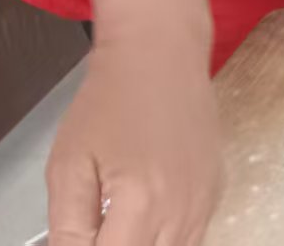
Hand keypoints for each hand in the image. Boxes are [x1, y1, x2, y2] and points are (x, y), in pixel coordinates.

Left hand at [47, 39, 220, 245]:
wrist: (161, 55)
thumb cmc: (111, 100)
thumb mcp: (68, 165)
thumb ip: (67, 227)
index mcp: (142, 202)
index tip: (81, 234)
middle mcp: (182, 207)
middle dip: (118, 245)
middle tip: (97, 227)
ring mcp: (205, 199)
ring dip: (145, 244)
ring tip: (120, 222)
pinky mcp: (216, 189)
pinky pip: (194, 236)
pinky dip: (168, 240)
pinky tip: (146, 219)